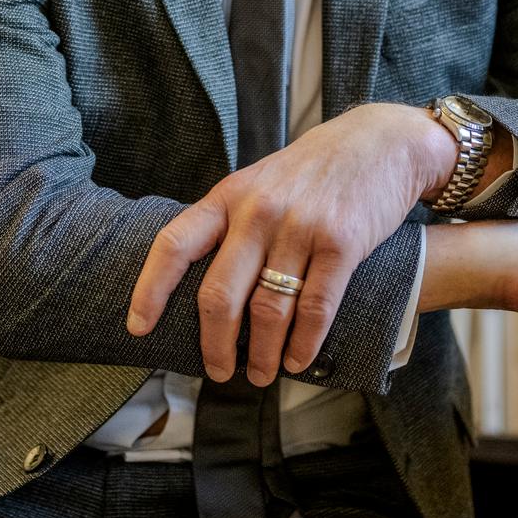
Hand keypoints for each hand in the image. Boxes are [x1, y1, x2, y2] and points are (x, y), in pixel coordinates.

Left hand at [125, 102, 455, 385]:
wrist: (380, 143)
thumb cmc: (313, 170)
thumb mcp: (259, 181)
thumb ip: (231, 221)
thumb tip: (199, 281)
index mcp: (228, 195)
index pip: (175, 243)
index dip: (150, 289)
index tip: (138, 327)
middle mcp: (258, 211)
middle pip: (219, 293)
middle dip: (214, 344)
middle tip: (218, 371)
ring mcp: (300, 227)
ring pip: (267, 309)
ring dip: (262, 353)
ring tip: (262, 374)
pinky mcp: (341, 244)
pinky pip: (315, 308)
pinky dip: (303, 344)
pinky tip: (297, 360)